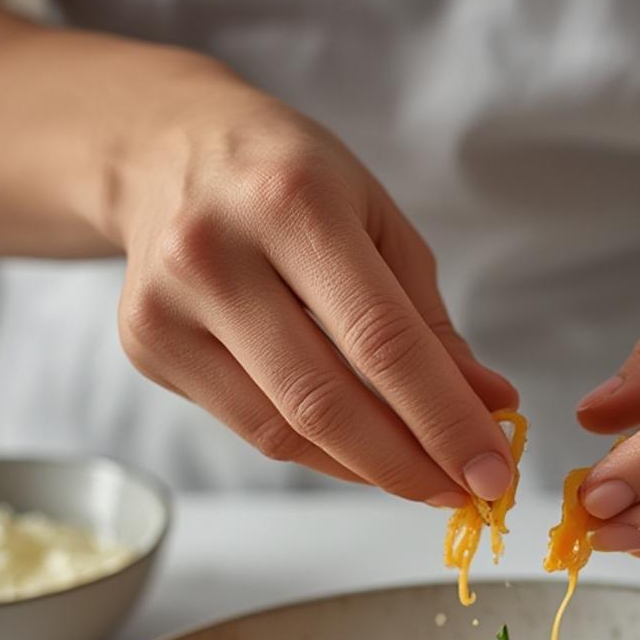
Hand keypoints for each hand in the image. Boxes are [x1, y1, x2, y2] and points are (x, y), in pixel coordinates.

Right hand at [112, 64, 515, 504]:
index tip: (492, 470)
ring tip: (424, 479)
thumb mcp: (376, 221)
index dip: (444, 419)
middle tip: (464, 492)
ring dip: (368, 470)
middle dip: (409, 464)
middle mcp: (215, 251)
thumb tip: (490, 405)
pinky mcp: (146, 346)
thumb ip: (429, 321)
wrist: (164, 147)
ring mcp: (168, 304)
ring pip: (284, 431)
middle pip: (326, 400)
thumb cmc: (289, 181)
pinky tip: (361, 452)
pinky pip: (252, 429)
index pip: (382, 340)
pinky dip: (319, 454)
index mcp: (292, 200)